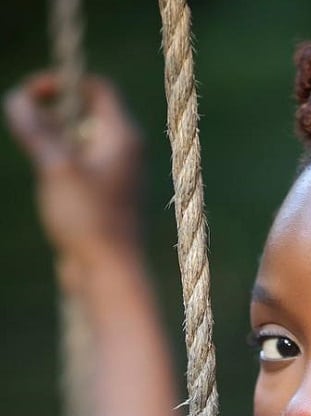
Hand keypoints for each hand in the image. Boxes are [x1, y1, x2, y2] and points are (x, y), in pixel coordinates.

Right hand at [4, 73, 142, 266]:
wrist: (108, 273)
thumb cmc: (90, 219)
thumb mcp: (56, 166)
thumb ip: (35, 128)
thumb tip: (19, 99)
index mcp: (123, 136)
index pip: (98, 88)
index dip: (64, 81)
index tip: (34, 94)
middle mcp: (125, 153)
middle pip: (86, 111)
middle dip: (53, 113)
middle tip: (32, 133)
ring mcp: (115, 176)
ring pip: (79, 141)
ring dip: (53, 143)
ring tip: (43, 166)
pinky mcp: (104, 197)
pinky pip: (79, 167)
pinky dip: (59, 166)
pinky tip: (51, 189)